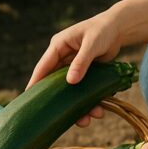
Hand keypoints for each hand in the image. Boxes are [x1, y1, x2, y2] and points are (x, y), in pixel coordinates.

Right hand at [27, 10, 123, 126]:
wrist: (118, 29)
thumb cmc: (103, 30)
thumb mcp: (92, 44)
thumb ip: (81, 62)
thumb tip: (70, 81)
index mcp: (58, 46)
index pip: (43, 67)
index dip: (35, 82)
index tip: (28, 98)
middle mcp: (63, 58)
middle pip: (56, 83)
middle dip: (60, 100)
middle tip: (62, 117)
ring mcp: (74, 67)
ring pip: (71, 90)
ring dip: (78, 105)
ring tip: (87, 119)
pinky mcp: (85, 73)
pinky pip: (83, 90)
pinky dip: (89, 100)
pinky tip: (99, 109)